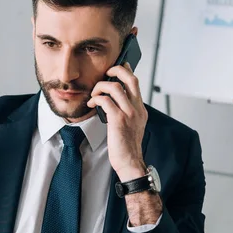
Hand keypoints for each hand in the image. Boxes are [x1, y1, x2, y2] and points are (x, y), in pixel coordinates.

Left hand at [87, 63, 147, 181]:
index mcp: (140, 109)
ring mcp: (129, 114)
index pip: (135, 82)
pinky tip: (91, 104)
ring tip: (94, 94)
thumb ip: (127, 113)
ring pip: (115, 87)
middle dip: (115, 70)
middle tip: (105, 74)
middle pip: (130, 78)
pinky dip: (96, 99)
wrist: (130, 163)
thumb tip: (112, 102)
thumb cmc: (127, 148)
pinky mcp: (118, 120)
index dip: (125, 71)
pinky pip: (105, 100)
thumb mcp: (132, 126)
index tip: (114, 70)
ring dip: (100, 87)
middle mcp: (137, 109)